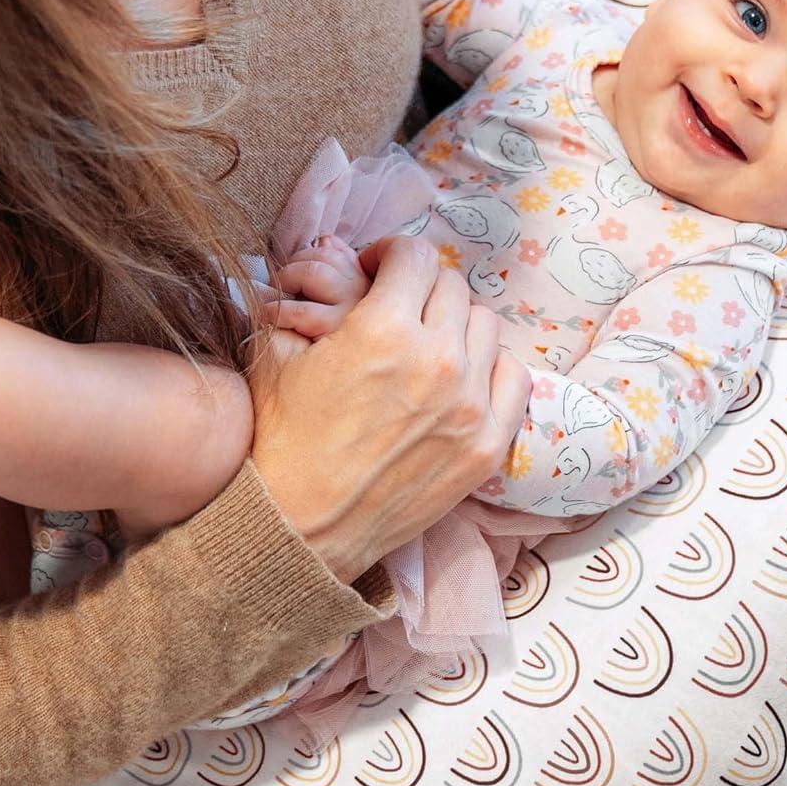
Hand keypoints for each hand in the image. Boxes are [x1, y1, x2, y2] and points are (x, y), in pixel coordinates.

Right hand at [247, 235, 530, 582]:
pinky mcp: (487, 445)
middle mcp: (436, 359)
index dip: (391, 255)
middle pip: (452, 286)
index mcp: (382, 329)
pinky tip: (460, 379)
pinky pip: (512, 375)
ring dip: (455, 325)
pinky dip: (489, 367)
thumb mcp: (274, 354)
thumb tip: (334, 269)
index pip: (415, 255)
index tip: (378, 272)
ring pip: (484, 325)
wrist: (298, 529)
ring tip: (427, 346)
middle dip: (420, 289)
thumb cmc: (279, 441)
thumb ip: (308, 300)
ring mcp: (469, 404)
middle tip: (398, 311)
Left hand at [271, 236, 369, 340]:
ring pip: (312, 273)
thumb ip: (339, 264)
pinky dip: (277, 309)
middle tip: (278, 283)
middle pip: (323, 256)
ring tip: (274, 295)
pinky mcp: (332, 330)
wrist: (341, 384)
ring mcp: (350, 310)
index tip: (292, 270)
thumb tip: (325, 240)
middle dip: (293, 265)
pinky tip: (269, 314)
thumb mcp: (345, 297)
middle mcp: (363, 291)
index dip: (305, 256)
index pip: (333, 251)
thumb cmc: (338, 337)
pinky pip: (300, 310)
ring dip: (285, 279)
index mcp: (365, 282)